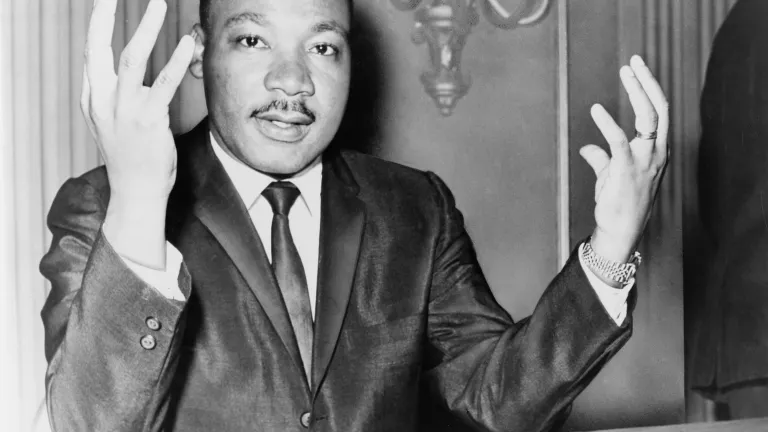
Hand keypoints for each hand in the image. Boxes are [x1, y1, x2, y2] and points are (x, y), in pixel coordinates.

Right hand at [82, 0, 193, 198]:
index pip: (90, 54)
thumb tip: (126, 72)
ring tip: (157, 5)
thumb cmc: (130, 157)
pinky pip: (164, 82)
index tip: (104, 3)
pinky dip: (175, 59)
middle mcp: (103, 101)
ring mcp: (124, 109)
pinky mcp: (149, 119)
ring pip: (131, 58)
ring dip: (146, 28)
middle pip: (98, 49)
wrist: (136, 191)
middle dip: (102, 18)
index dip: (96, 26)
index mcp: (92, 99)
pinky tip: (186, 43)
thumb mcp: (110, 123)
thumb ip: (113, 96)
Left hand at [579, 55, 668, 262]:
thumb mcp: (610, 176)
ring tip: (626, 72)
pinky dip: (608, 123)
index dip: (650, 89)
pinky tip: (596, 109)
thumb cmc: (617, 203)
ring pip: (649, 118)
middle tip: (635, 62)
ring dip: (638, 92)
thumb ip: (601, 159)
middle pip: (660, 108)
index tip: (638, 70)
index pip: (659, 112)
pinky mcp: (627, 170)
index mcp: (656, 150)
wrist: (620, 230)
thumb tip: (588, 148)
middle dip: (649, 82)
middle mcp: (656, 152)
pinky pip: (620, 141)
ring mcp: (645, 161)